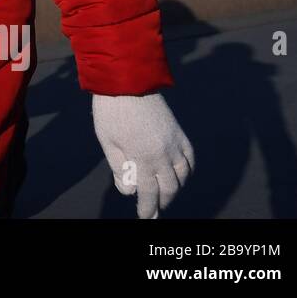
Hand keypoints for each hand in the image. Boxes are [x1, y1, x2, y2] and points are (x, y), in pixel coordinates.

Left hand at [92, 92, 193, 217]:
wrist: (127, 80)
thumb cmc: (111, 110)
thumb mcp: (107, 140)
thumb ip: (118, 167)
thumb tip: (128, 188)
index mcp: (143, 156)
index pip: (148, 191)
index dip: (146, 207)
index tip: (145, 217)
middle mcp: (163, 152)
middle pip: (169, 187)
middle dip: (162, 202)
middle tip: (154, 210)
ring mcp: (174, 142)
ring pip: (183, 175)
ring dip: (176, 188)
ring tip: (166, 195)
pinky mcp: (178, 132)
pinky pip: (189, 158)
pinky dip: (187, 170)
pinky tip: (181, 175)